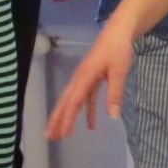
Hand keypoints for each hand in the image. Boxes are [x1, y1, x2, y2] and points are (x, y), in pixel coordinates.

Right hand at [46, 18, 133, 138]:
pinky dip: (85, 110)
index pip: (73, 101)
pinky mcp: (91, 77)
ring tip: (60, 135)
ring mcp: (84, 78)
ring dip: (66, 117)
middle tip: (48, 137)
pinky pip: (85, 97)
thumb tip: (113, 116)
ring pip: (72, 100)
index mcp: (84, 76)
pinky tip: (90, 124)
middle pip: (65, 102)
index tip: (61, 133)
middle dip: (56, 119)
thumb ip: (115, 93)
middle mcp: (80, 78)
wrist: (118, 30)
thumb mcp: (119, 70)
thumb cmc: (118, 48)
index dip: (67, 118)